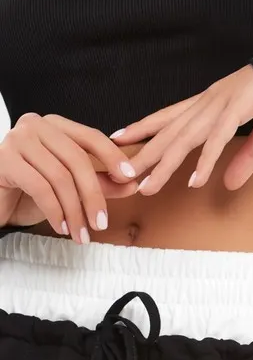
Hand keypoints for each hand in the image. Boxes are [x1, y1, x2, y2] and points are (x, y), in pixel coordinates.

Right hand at [0, 113, 140, 241]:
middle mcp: (35, 126)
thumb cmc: (33, 190)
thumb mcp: (73, 187)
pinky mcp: (3, 160)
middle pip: (77, 160)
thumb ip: (102, 183)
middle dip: (94, 196)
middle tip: (101, 224)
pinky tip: (61, 227)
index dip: (113, 157)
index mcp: (56, 126)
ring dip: (74, 211)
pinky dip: (55, 211)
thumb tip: (133, 184)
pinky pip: (39, 187)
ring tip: (81, 234)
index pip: (91, 137)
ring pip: (59, 177)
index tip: (131, 179)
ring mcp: (17, 140)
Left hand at [109, 64, 252, 193]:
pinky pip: (217, 139)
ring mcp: (221, 104)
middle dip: (144, 155)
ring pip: (185, 139)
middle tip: (122, 176)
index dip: (143, 128)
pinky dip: (205, 161)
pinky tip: (194, 180)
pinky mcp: (239, 109)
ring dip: (165, 165)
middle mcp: (208, 102)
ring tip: (148, 186)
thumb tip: (230, 184)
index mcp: (211, 104)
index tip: (120, 140)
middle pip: (169, 133)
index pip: (169, 117)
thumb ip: (246, 158)